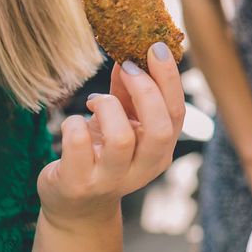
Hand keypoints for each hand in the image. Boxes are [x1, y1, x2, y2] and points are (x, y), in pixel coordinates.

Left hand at [38, 44, 184, 228]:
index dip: (168, 79)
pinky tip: (74, 123)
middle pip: (160, 128)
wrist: (76, 203)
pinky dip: (74, 123)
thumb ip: (128, 93)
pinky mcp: (79, 183)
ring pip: (122, 138)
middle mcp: (144, 168)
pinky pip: (79, 144)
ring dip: (107, 106)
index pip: (177, 114)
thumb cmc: (102, 154)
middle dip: (144, 89)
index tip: (154, 47)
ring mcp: (113, 179)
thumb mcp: (122, 123)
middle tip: (126, 66)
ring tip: (95, 101)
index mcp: (161, 151)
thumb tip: (129, 54)